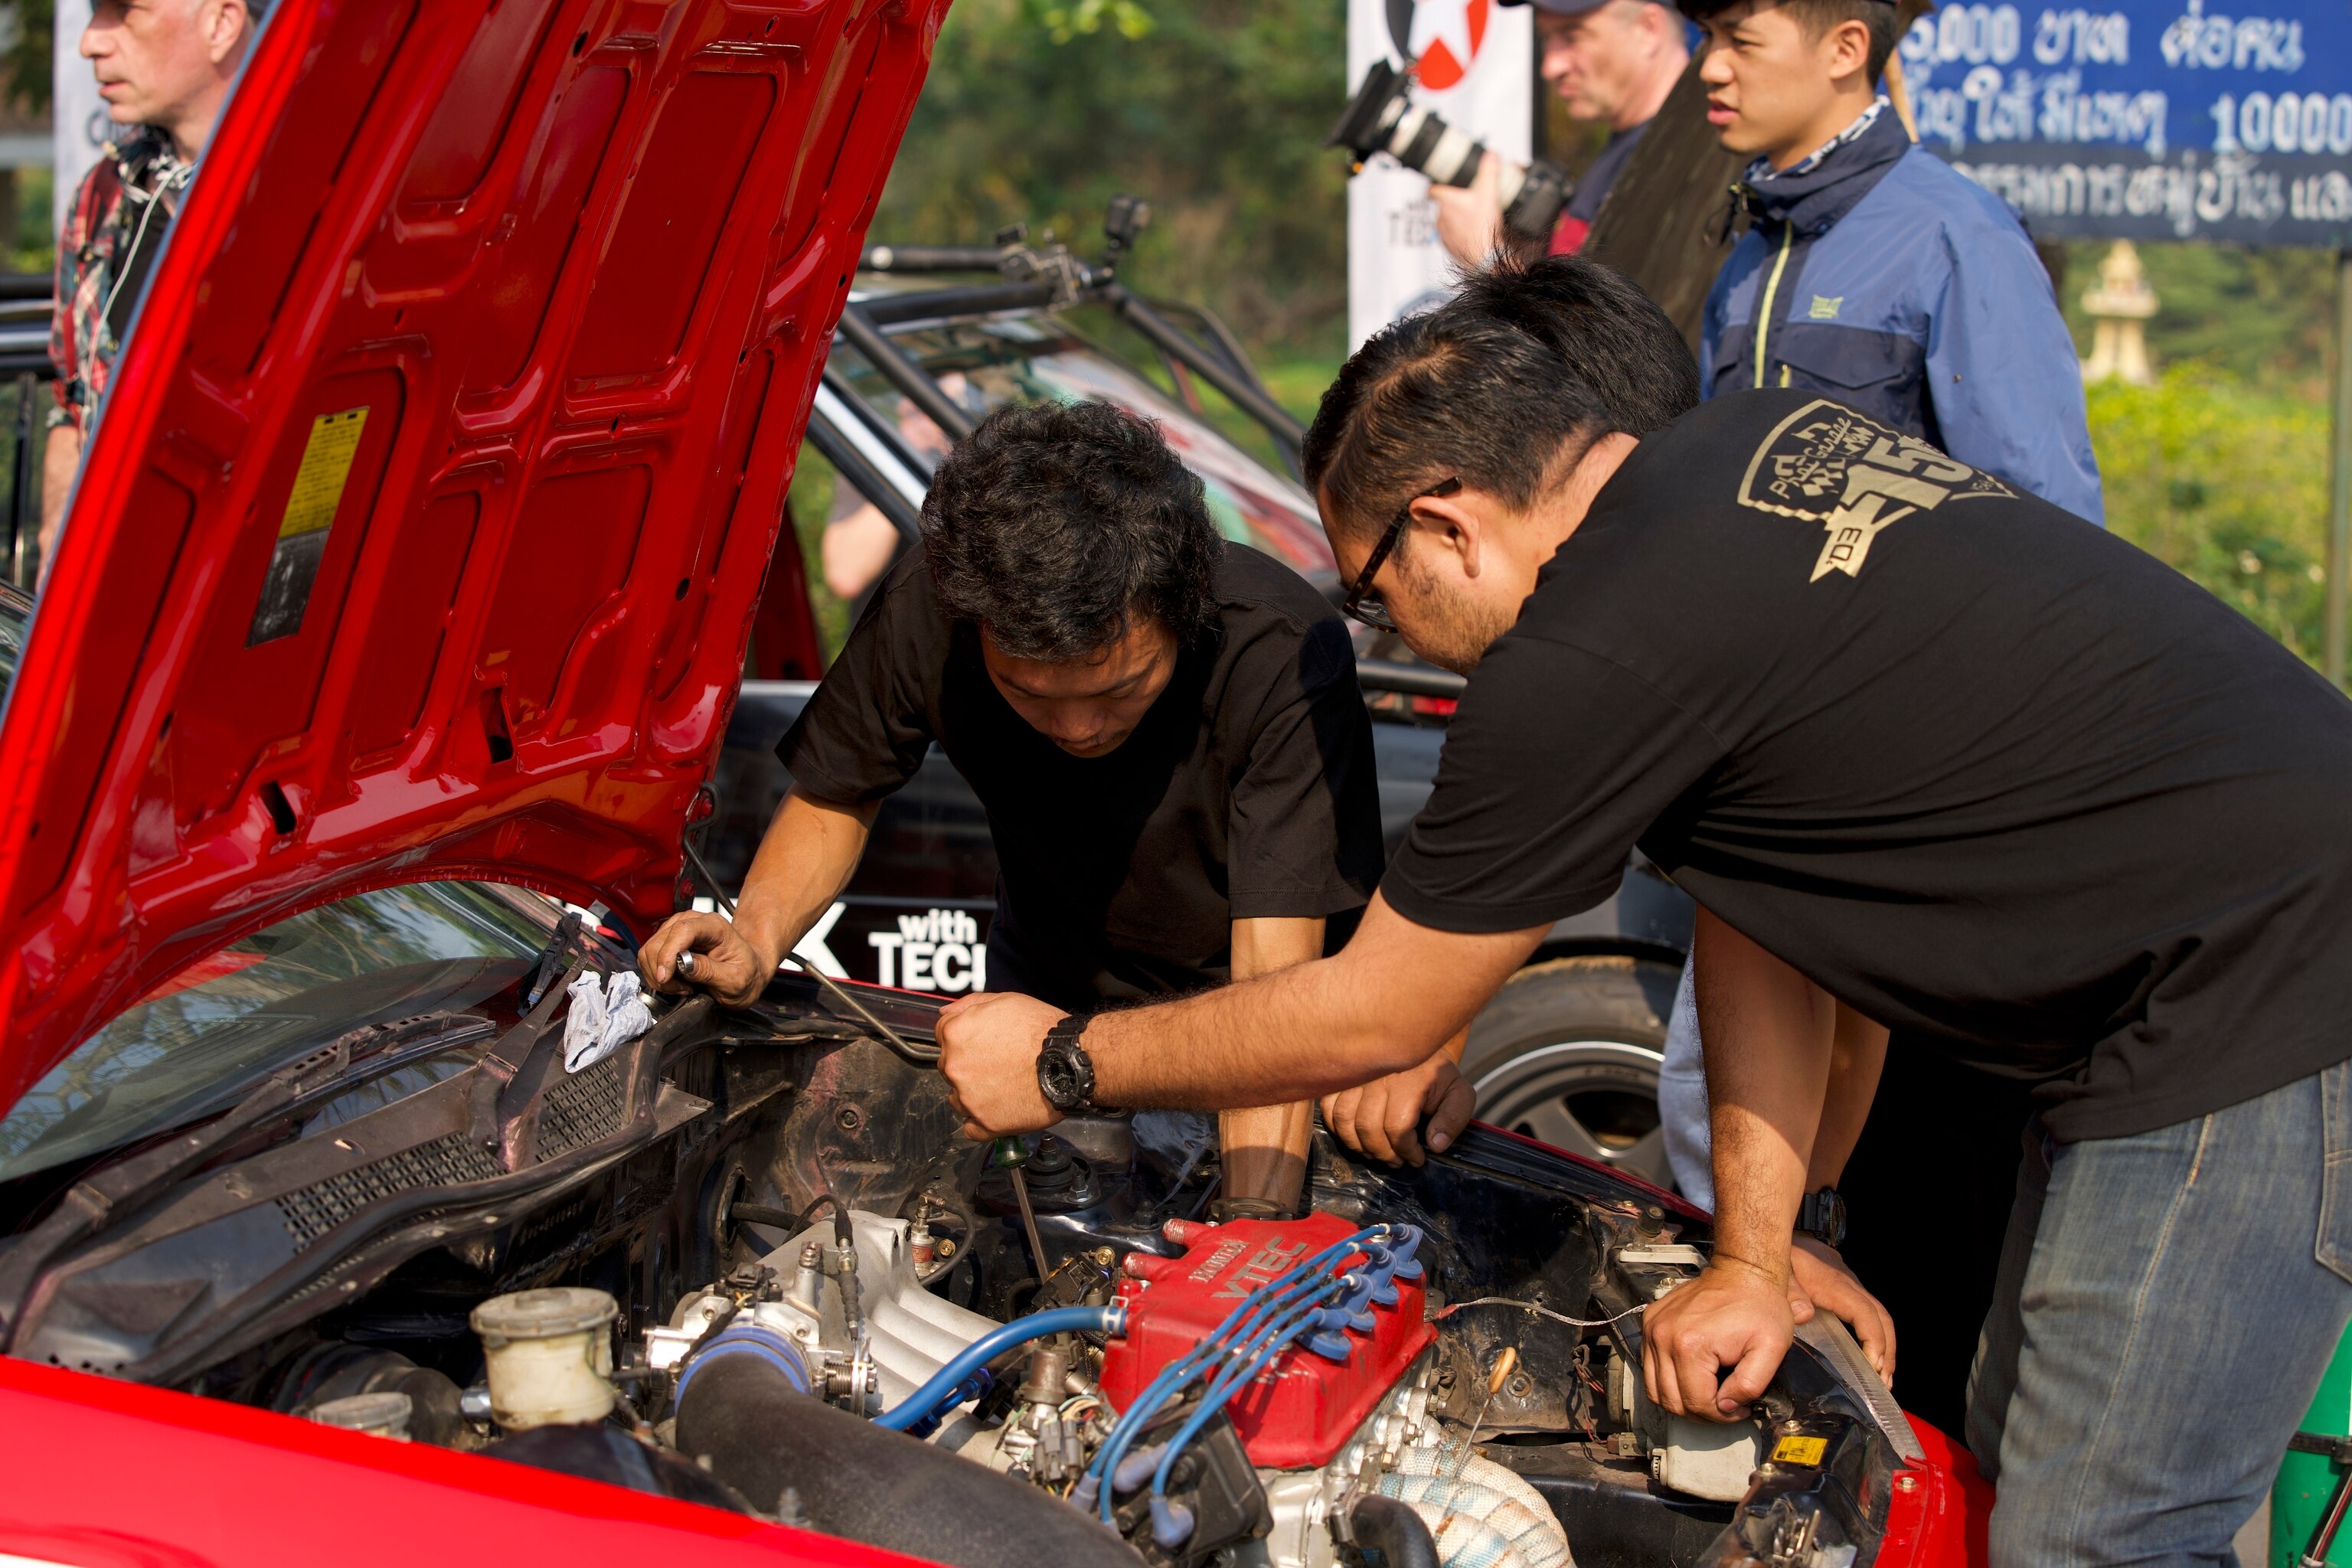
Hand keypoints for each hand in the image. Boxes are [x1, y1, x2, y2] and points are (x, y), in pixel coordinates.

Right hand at [639, 912, 775, 1007]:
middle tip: (683, 989)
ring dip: (659, 975)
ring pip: (649, 950)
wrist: (748, 971)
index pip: (683, 930)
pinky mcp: (668, 941)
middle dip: (663, 971)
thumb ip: (710, 972)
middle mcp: (694, 922)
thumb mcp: (736, 980)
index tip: (665, 977)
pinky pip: (649, 958)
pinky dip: (657, 974)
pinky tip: (676, 982)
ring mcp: (678, 930)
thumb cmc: (746, 973)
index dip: (668, 954)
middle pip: (659, 942)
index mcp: (715, 927)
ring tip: (682, 986)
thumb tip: (684, 965)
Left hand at [935, 991, 1067, 1138]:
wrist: (1069, 1061)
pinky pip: (971, 1129)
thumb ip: (968, 1005)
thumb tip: (945, 1014)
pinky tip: (998, 1109)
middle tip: (997, 1063)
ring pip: (957, 1098)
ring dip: (972, 1094)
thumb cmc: (1042, 1031)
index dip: (963, 1037)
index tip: (978, 1043)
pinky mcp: (985, 1123)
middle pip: (948, 1067)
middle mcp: (955, 1067)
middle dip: (967, 1064)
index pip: (942, 1035)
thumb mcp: (1005, 1000)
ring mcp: (968, 1098)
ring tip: (1001, 1087)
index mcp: (956, 1035)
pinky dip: (981, 1121)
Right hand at [1320, 1056, 1475, 1165]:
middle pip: (1368, 1127)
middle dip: (1383, 1153)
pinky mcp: (1341, 1077)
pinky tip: (1356, 1136)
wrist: (1416, 1046)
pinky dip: (1338, 1129)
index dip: (1406, 1151)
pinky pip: (1329, 1109)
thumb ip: (1454, 1119)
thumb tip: (1436, 1145)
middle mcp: (1377, 1076)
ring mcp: (1355, 1075)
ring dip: (1359, 1146)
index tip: (1416, 1158)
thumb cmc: (1437, 1075)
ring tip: (1376, 1152)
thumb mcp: (1458, 1094)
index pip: (1397, 1127)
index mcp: (1408, 1080)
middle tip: (1396, 1160)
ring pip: (1345, 1121)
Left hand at [1430, 151, 1506, 267]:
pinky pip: (1451, 235)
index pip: (1432, 189)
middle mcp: (1440, 217)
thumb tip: (1491, 155)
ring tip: (1472, 215)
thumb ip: (1489, 172)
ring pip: (1446, 220)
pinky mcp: (1449, 246)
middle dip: (1453, 200)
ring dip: (1456, 216)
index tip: (1444, 182)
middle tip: (1467, 198)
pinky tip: (1472, 230)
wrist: (1484, 257)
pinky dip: (1459, 232)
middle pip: (1442, 204)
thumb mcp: (1489, 193)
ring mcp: (1443, 233)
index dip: (1438, 184)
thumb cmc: (1482, 228)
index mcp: (1446, 202)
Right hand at [1641, 1254, 1792, 1420]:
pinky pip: (1649, 1367)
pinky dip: (1667, 1380)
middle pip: (1671, 1401)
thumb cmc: (1759, 1305)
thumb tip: (1725, 1407)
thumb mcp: (1771, 1350)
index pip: (1696, 1403)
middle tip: (1724, 1405)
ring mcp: (1653, 1328)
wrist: (1743, 1271)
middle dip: (1700, 1411)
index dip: (1721, 1415)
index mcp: (1690, 1345)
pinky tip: (1692, 1375)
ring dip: (1681, 1399)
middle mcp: (1663, 1337)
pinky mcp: (1650, 1323)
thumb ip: (1750, 1385)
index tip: (1739, 1408)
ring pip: (1655, 1389)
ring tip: (1708, 1393)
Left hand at [1786, 1236, 1895, 1386]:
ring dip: (1883, 1345)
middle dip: (1887, 1350)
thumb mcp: (1777, 1270)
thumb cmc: (1774, 1254)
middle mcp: (1847, 1283)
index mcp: (1834, 1282)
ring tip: (1883, 1376)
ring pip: (1877, 1315)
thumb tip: (1803, 1314)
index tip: (1874, 1365)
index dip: (1873, 1340)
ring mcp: (1847, 1284)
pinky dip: (1872, 1333)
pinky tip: (1867, 1351)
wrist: (1772, 1231)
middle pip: (1881, 1317)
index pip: (1864, 1313)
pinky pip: (1865, 1311)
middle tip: (1885, 1382)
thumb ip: (1788, 1291)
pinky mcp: (1842, 1286)